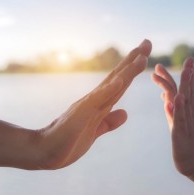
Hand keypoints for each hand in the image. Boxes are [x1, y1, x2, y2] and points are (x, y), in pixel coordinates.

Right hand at [33, 39, 151, 169]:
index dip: (132, 69)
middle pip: (118, 77)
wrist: (46, 152)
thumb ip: (108, 122)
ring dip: (127, 70)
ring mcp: (88, 106)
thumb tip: (125, 113)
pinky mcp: (80, 115)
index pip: (119, 84)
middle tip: (147, 42)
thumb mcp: (95, 132)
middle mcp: (94, 101)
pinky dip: (108, 90)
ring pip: (111, 85)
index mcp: (99, 105)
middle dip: (133, 60)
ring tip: (141, 56)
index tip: (144, 54)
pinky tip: (120, 81)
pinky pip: (96, 101)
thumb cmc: (68, 142)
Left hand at [152, 58, 193, 175]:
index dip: (185, 74)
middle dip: (189, 74)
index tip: (184, 61)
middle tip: (190, 59)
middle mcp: (188, 114)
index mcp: (186, 109)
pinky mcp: (180, 133)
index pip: (186, 88)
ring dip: (187, 86)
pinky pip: (180, 119)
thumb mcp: (177, 121)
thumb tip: (165, 95)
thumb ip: (173, 107)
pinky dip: (178, 108)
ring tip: (187, 71)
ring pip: (187, 101)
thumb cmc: (186, 141)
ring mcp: (186, 122)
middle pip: (189, 90)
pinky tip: (175, 98)